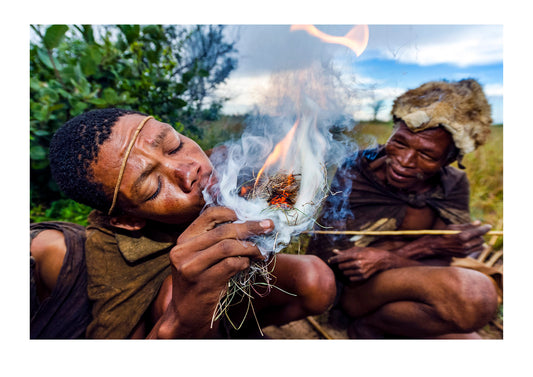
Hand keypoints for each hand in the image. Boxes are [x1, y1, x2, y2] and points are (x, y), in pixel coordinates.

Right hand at [158, 206, 273, 337]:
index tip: (249, 215)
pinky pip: (231, 265)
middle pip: (223, 230)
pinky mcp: (203, 283)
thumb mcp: (199, 257)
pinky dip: (244, 263)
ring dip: (250, 247)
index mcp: (183, 240)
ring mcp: (191, 267)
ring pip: (228, 247)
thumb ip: (214, 239)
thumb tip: (248, 221)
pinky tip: (247, 265)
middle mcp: (183, 251)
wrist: (187, 314)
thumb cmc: (200, 281)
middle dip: (250, 227)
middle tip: (269, 226)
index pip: (209, 214)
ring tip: (260, 251)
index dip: (232, 211)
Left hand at [328, 246, 393, 281]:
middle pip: (341, 266)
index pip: (340, 258)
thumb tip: (334, 251)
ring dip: (345, 270)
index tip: (330, 260)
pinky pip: (350, 278)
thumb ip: (345, 252)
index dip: (333, 260)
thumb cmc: (368, 252)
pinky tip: (354, 271)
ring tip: (350, 267)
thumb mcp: (357, 249)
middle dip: (340, 265)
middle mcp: (358, 263)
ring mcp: (361, 271)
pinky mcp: (363, 277)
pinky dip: (350, 275)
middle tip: (343, 263)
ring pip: (345, 273)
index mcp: (356, 255)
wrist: (381, 260)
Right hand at [426, 220, 490, 257]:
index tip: (489, 226)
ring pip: (480, 245)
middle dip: (480, 235)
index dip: (485, 228)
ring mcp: (465, 251)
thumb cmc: (442, 234)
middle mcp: (465, 245)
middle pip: (481, 239)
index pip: (479, 232)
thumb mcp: (453, 227)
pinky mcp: (464, 255)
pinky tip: (465, 243)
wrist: (435, 246)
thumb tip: (479, 222)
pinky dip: (473, 245)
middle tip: (474, 232)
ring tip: (470, 237)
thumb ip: (467, 225)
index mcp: (462, 236)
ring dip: (477, 241)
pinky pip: (474, 250)